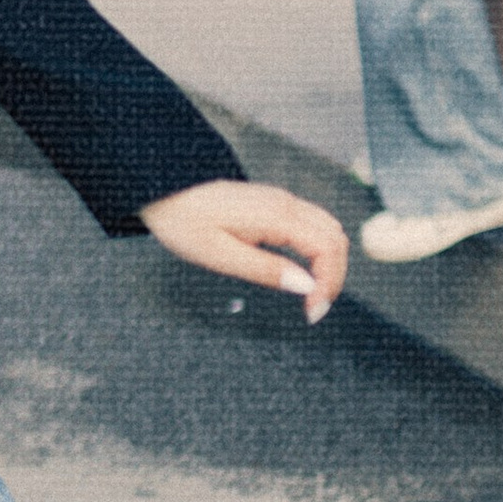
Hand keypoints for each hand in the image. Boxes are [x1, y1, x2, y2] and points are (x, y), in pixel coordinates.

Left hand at [139, 179, 347, 325]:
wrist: (166, 190)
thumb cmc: (185, 221)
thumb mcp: (219, 254)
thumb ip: (265, 270)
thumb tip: (305, 286)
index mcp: (275, 215)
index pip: (327, 247)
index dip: (329, 282)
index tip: (313, 311)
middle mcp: (285, 203)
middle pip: (336, 237)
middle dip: (335, 276)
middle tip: (315, 307)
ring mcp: (282, 201)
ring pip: (329, 229)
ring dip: (330, 263)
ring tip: (312, 294)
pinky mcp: (276, 204)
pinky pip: (313, 224)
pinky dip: (319, 250)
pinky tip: (303, 271)